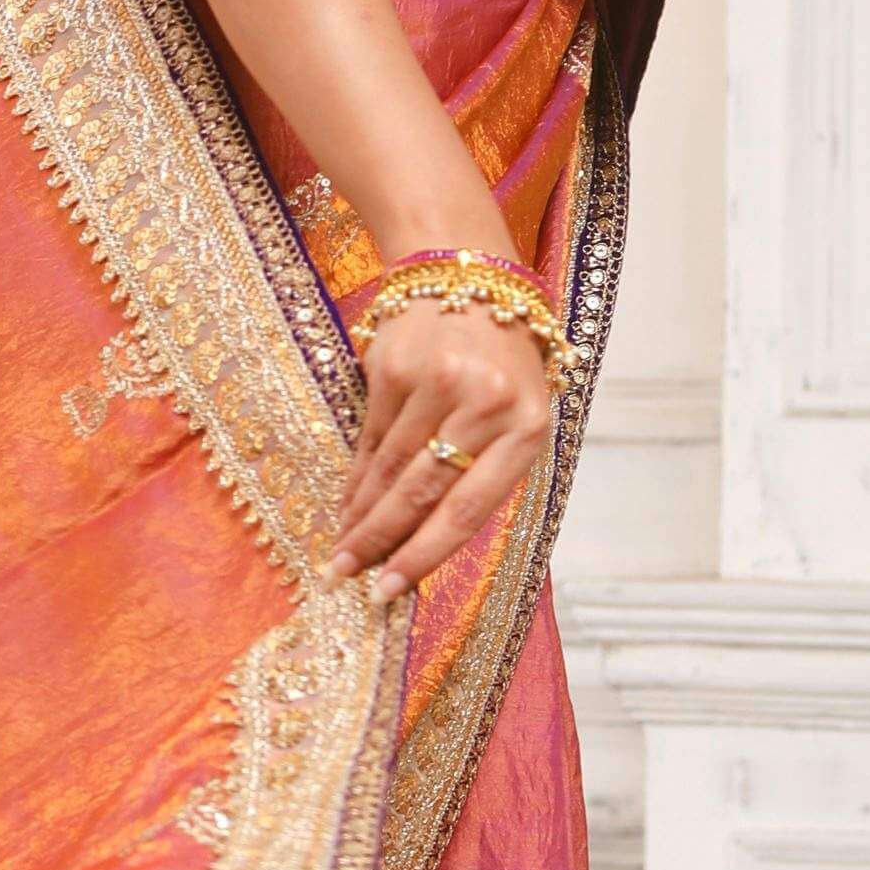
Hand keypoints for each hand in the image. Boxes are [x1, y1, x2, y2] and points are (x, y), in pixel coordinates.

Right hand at [326, 300, 552, 602]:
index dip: (423, 555)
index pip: (468, 509)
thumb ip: (486, 474)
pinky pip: (371, 438)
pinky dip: (358, 477)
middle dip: (380, 542)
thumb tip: (426, 546)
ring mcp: (436, 381)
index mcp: (527, 427)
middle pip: (421, 493)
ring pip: (390, 469)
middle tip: (348, 577)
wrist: (474, 280)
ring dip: (362, 515)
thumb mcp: (518, 418)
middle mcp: (484, 403)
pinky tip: (347, 504)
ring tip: (342, 551)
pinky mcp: (393, 366)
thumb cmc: (504, 366)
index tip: (390, 590)